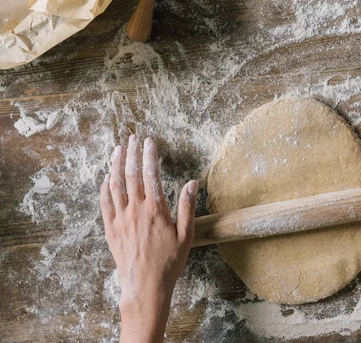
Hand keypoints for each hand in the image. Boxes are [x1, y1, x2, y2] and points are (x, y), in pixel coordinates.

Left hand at [99, 135, 198, 342]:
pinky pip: (105, 203)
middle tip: (132, 138)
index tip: (149, 142)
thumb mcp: (186, 235)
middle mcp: (135, 211)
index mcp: (156, 210)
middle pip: (130, 175)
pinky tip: (106, 177)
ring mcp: (120, 219)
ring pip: (114, 185)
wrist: (145, 286)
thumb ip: (187, 207)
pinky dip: (104, 187)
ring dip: (115, 164)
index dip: (149, 156)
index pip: (151, 175)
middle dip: (131, 153)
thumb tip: (192, 183)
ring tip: (118, 149)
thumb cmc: (170, 262)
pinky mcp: (111, 229)